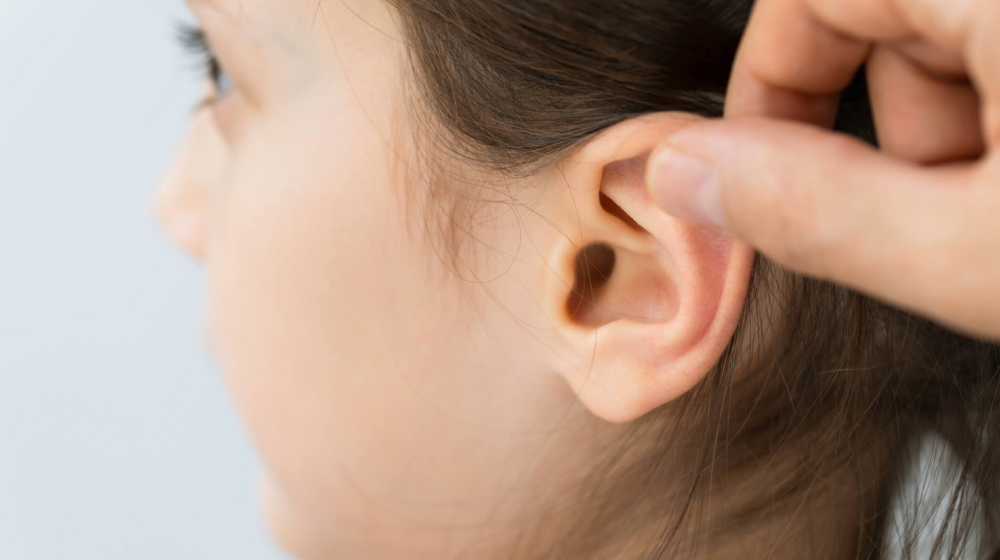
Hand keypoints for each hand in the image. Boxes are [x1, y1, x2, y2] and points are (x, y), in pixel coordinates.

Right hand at [645, 0, 999, 339]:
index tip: (762, 178)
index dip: (764, 83)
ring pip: (954, 26)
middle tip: (923, 218)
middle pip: (879, 10)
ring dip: (943, 127)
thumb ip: (818, 208)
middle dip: (873, 121)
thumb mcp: (985, 256)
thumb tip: (681, 173)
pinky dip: (998, 115)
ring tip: (990, 218)